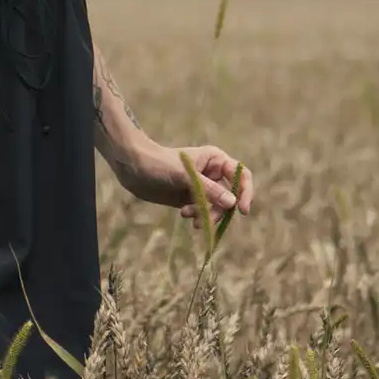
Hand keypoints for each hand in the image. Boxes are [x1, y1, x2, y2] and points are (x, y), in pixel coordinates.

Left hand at [118, 141, 253, 230]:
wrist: (132, 168)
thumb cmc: (158, 164)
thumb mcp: (184, 177)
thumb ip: (208, 190)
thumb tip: (232, 204)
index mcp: (215, 159)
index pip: (242, 176)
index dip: (246, 193)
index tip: (243, 211)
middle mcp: (212, 173)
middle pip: (230, 196)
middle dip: (219, 210)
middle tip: (206, 219)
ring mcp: (202, 187)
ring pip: (217, 207)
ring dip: (206, 214)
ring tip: (188, 215)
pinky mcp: (191, 198)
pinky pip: (204, 212)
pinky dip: (198, 216)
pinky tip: (184, 215)